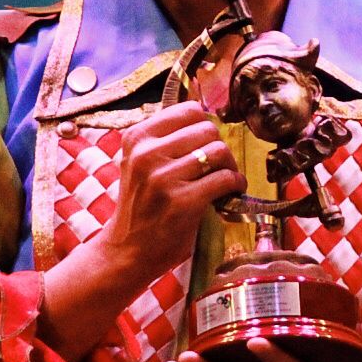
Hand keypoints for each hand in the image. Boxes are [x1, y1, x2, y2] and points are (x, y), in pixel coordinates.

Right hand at [43, 103, 245, 360]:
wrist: (127, 251)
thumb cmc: (140, 206)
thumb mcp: (140, 163)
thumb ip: (165, 140)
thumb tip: (207, 119)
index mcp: (137, 137)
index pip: (189, 110)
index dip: (205, 126)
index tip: (207, 143)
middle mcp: (147, 153)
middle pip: (208, 129)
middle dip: (220, 147)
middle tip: (219, 166)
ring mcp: (163, 178)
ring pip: (219, 151)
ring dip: (230, 166)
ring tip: (225, 179)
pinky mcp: (182, 201)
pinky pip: (225, 179)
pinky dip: (235, 185)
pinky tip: (230, 193)